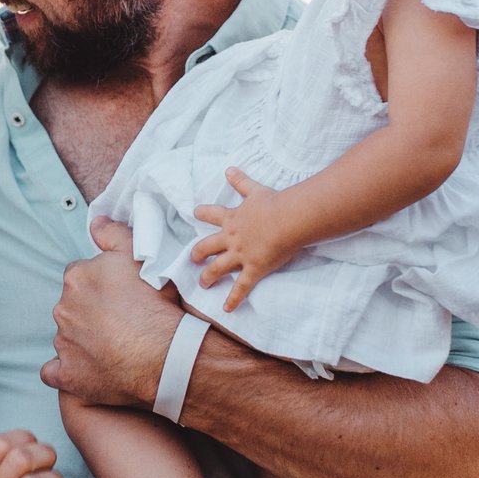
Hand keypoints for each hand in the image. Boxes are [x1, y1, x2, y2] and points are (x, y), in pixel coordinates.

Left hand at [41, 218, 182, 407]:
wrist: (165, 355)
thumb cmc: (157, 305)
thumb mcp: (141, 257)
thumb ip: (114, 234)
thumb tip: (95, 223)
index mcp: (77, 278)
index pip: (80, 277)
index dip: (101, 287)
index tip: (120, 298)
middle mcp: (64, 308)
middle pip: (72, 306)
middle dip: (91, 313)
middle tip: (120, 322)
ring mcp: (63, 343)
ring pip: (67, 337)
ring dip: (84, 340)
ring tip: (115, 348)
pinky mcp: (67, 373)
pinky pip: (55, 371)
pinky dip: (67, 371)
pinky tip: (88, 370)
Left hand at [188, 168, 293, 310]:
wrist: (287, 219)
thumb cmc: (275, 203)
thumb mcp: (256, 189)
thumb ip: (241, 181)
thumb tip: (228, 168)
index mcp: (233, 218)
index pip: (212, 214)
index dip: (203, 213)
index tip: (196, 213)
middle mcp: (232, 238)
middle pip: (207, 246)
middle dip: (197, 253)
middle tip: (192, 258)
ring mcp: (241, 255)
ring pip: (218, 268)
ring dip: (208, 276)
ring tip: (202, 283)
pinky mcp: (253, 269)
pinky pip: (241, 287)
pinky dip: (233, 298)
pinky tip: (226, 309)